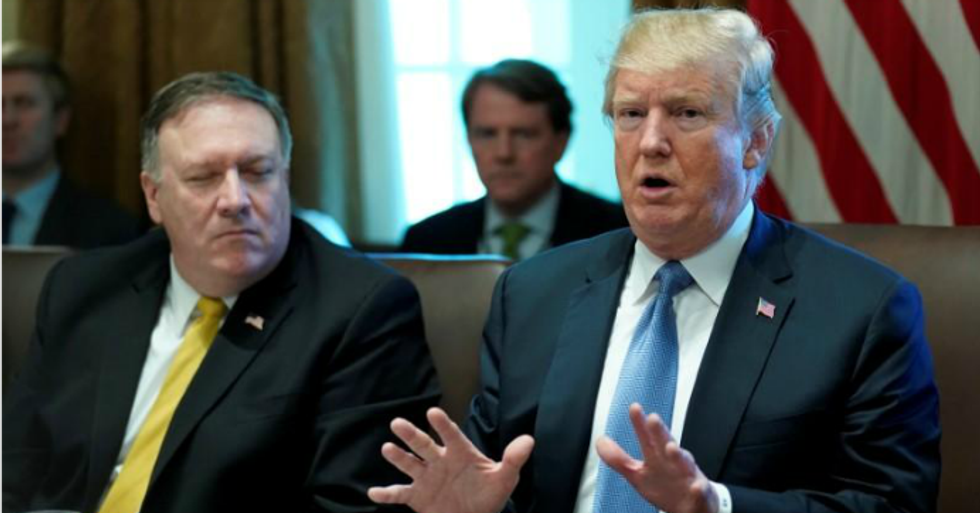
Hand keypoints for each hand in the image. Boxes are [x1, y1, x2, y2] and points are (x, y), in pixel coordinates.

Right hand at [368, 407, 534, 512]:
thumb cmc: (489, 495)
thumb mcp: (505, 478)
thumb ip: (513, 459)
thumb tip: (529, 440)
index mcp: (460, 453)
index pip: (451, 435)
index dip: (443, 424)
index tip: (433, 412)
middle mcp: (440, 462)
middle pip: (423, 445)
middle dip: (411, 435)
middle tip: (397, 423)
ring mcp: (426, 478)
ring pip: (409, 464)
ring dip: (398, 457)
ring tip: (387, 448)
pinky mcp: (417, 497)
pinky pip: (399, 494)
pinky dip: (385, 495)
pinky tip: (373, 492)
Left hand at [596, 404, 718, 512]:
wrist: (692, 507)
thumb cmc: (665, 485)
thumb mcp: (638, 474)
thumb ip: (619, 459)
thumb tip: (599, 441)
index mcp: (658, 456)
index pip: (647, 437)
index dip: (640, 424)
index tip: (634, 407)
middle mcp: (674, 462)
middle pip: (666, 443)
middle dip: (660, 432)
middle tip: (653, 418)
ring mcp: (688, 476)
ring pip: (685, 464)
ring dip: (679, 456)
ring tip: (671, 447)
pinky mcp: (700, 494)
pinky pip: (699, 492)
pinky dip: (698, 489)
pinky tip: (696, 486)